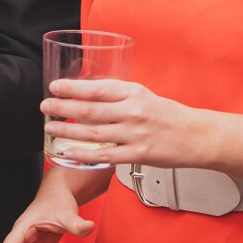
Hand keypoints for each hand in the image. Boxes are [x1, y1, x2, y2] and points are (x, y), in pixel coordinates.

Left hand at [41, 79, 210, 168]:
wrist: (196, 136)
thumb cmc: (169, 116)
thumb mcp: (145, 96)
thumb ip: (119, 96)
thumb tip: (89, 94)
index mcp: (134, 93)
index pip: (98, 88)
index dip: (73, 88)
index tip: (55, 87)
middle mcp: (133, 111)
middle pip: (90, 109)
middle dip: (63, 107)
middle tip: (45, 106)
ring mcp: (135, 134)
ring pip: (94, 132)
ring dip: (68, 130)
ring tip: (50, 127)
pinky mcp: (138, 154)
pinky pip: (105, 155)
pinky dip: (84, 154)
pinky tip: (69, 152)